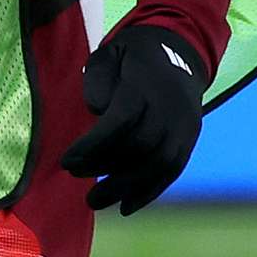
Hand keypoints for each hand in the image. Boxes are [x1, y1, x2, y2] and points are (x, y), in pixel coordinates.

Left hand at [60, 22, 206, 214]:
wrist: (180, 49)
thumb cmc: (132, 56)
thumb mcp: (110, 53)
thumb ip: (99, 80)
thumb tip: (98, 112)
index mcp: (147, 83)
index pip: (122, 119)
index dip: (93, 144)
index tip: (66, 161)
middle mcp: (171, 106)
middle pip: (141, 145)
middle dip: (105, 167)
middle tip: (75, 176)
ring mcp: (185, 125)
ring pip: (160, 164)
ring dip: (125, 188)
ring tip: (94, 201)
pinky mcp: (190, 139)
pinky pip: (173, 170)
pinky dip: (149, 191)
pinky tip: (126, 207)